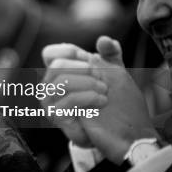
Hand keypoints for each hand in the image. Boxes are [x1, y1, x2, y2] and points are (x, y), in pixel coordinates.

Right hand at [42, 37, 157, 162]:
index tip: (89, 59)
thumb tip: (103, 39)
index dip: (69, 52)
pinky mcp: (56, 116)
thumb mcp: (115, 74)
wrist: (121, 132)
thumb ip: (110, 54)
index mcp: (61, 72)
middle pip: (56, 65)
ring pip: (62, 81)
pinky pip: (69, 100)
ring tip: (104, 92)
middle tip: (102, 80)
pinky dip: (89, 98)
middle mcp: (50, 85)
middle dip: (84, 70)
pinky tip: (101, 102)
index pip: (50, 53)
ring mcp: (50, 101)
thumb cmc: (116, 103)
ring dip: (88, 84)